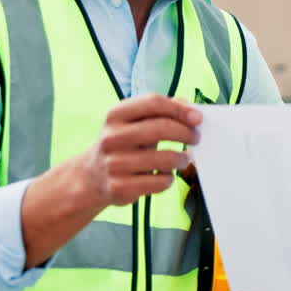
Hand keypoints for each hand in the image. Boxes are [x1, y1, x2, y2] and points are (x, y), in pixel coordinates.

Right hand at [80, 95, 200, 206]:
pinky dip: (169, 179)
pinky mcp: (119, 187)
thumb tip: (189, 108)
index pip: (153, 103)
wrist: (92, 177)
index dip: (180, 109)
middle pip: (161, 129)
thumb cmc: (125, 144)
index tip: (197, 118)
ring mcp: (113, 163)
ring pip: (165, 159)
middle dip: (186, 133)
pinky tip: (165, 176)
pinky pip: (160, 182)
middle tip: (196, 138)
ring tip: (183, 159)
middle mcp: (111, 137)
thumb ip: (162, 111)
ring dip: (181, 159)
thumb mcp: (136, 122)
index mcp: (116, 115)